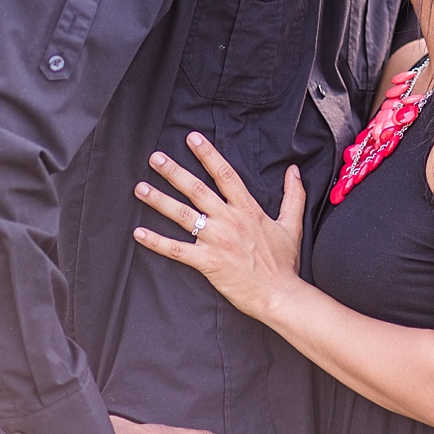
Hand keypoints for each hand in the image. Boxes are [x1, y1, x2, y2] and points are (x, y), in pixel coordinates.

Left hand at [132, 132, 305, 323]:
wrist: (279, 294)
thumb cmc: (284, 263)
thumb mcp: (292, 224)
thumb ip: (293, 195)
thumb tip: (294, 171)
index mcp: (248, 210)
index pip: (225, 175)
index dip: (208, 155)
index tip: (192, 139)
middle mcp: (229, 220)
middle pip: (197, 189)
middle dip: (174, 172)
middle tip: (156, 158)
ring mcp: (216, 240)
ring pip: (183, 215)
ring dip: (160, 200)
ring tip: (141, 188)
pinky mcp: (207, 262)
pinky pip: (176, 250)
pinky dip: (156, 242)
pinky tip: (139, 233)